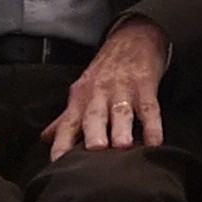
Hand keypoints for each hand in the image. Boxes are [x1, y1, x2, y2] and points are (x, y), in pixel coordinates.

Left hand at [43, 20, 170, 159]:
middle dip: (93, 133)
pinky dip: (153, 126)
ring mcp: (123, 90)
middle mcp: (99, 94)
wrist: (133, 38)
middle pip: (94, 116)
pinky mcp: (146, 86)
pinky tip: (155, 142)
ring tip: (123, 146)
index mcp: (80, 99)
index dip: (62, 144)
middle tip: (95, 150)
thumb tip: (46, 139)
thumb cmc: (106, 71)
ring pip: (121, 112)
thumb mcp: (82, 91)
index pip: (67, 124)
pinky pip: (150, 109)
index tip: (59, 164)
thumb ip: (65, 118)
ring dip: (122, 128)